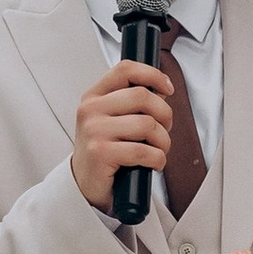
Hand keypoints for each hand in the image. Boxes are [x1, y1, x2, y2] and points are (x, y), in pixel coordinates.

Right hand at [72, 57, 176, 210]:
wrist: (85, 184)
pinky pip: (143, 151)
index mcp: (94, 96)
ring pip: (147, 124)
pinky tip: (153, 164)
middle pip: (143, 96)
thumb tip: (163, 89)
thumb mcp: (113, 119)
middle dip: (164, 115)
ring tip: (158, 151)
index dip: (153, 75)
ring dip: (163, 142)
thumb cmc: (105, 151)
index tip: (167, 90)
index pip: (126, 69)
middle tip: (164, 131)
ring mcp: (94, 131)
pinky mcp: (100, 153)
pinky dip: (157, 159)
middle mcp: (90, 110)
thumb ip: (132, 102)